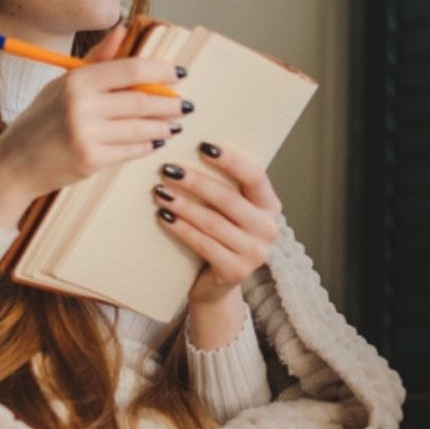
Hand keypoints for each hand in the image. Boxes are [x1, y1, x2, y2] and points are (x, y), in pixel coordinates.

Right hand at [0, 21, 190, 197]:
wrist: (15, 164)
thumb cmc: (41, 121)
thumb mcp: (63, 84)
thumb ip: (96, 59)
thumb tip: (123, 30)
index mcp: (76, 81)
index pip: (129, 70)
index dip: (160, 70)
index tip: (179, 73)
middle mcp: (81, 106)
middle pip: (141, 100)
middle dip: (169, 103)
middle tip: (184, 104)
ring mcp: (87, 135)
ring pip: (141, 128)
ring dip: (163, 126)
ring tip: (174, 124)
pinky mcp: (91, 161)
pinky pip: (131, 150)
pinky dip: (147, 145)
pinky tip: (155, 140)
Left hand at [152, 142, 281, 307]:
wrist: (215, 283)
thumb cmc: (218, 235)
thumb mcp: (227, 209)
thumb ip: (221, 185)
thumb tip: (186, 150)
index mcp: (269, 205)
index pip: (255, 176)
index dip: (230, 160)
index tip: (202, 145)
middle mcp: (268, 228)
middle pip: (229, 199)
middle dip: (196, 182)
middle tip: (168, 169)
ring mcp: (254, 253)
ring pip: (213, 222)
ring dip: (183, 205)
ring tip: (159, 192)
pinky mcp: (236, 271)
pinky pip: (204, 245)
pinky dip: (181, 229)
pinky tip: (164, 217)